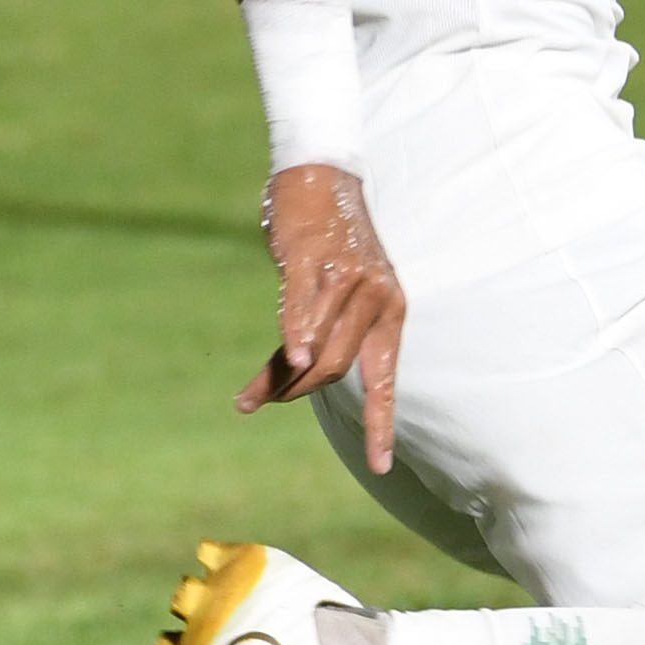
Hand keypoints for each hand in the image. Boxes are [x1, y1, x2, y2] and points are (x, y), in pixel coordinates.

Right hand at [240, 162, 406, 472]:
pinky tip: (285, 363)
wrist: (323, 178)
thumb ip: (324, 336)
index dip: (380, 425)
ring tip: (253, 400)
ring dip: (282, 377)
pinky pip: (300, 309)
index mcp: (392, 311)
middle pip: (336, 368)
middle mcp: (377, 296)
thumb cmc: (330, 243)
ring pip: (314, 346)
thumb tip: (289, 380)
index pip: (384, 381)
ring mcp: (347, 277)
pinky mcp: (313, 259)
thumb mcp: (338, 294)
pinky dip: (293, 338)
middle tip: (268, 403)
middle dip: (300, 393)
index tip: (382, 467)